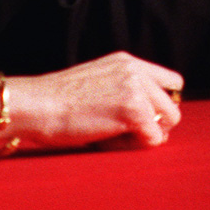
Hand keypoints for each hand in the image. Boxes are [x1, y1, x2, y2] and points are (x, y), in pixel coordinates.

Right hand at [0, 52, 182, 151]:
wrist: (36, 105)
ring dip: (144, 136)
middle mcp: (136, 71)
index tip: (140, 120)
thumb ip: (124, 90)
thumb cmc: (57, 102)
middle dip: (153, 126)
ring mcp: (137, 88)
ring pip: (168, 123)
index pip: (172, 82)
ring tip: (113, 135)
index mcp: (127, 62)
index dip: (160, 106)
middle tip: (121, 133)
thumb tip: (152, 119)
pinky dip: (132, 147)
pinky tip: (107, 139)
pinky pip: (153, 139)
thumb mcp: (97, 83)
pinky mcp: (134, 110)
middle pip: (173, 107)